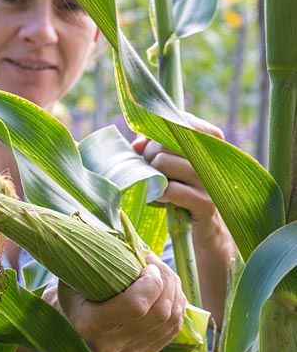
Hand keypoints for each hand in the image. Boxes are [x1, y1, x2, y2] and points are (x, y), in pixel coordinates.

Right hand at [48, 254, 185, 351]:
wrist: (70, 318)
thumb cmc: (76, 286)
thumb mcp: (81, 268)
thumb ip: (106, 261)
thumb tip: (141, 249)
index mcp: (87, 325)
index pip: (137, 306)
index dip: (153, 280)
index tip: (148, 262)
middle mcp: (107, 349)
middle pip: (159, 313)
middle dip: (167, 280)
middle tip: (157, 264)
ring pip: (171, 320)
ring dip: (174, 291)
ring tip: (163, 275)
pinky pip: (173, 330)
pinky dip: (176, 306)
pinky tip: (167, 291)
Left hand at [132, 114, 225, 246]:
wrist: (207, 231)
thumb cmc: (185, 192)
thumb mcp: (172, 166)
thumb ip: (154, 147)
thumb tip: (137, 143)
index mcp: (211, 142)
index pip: (184, 121)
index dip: (160, 128)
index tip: (147, 142)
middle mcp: (214, 158)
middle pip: (166, 142)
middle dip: (148, 155)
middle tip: (148, 170)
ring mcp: (210, 181)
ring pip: (164, 163)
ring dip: (151, 175)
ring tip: (154, 185)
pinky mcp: (205, 204)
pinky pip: (170, 190)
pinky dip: (157, 193)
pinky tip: (158, 198)